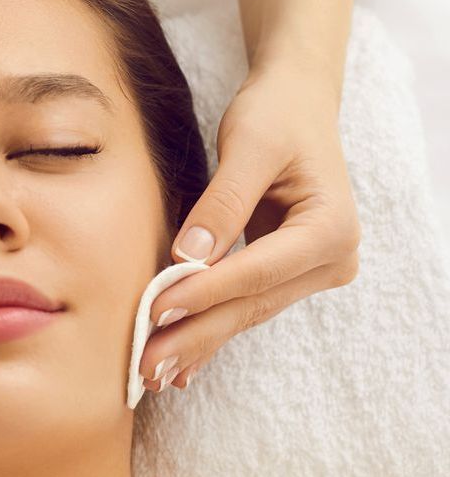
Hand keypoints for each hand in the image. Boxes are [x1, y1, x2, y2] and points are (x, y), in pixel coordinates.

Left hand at [140, 63, 360, 391]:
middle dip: (194, 335)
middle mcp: (332, 260)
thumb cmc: (276, 115)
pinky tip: (179, 366)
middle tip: (145, 366)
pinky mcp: (288, 276)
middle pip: (251, 305)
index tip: (156, 311)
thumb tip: (187, 258)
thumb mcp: (249, 145)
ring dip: (196, 343)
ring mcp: (314, 273)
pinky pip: (244, 307)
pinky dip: (209, 331)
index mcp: (330, 228)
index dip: (205, 293)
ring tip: (150, 373)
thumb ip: (221, 203)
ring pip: (245, 314)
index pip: (257, 271)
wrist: (298, 103)